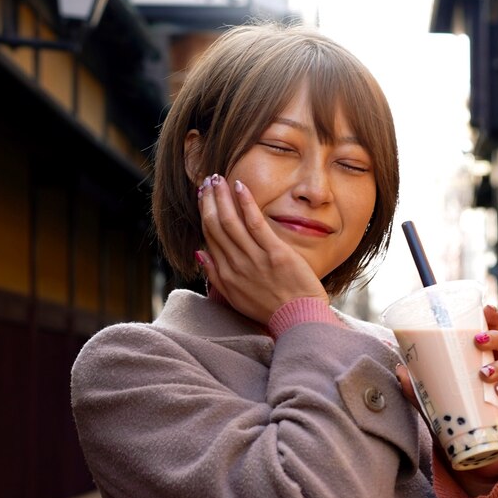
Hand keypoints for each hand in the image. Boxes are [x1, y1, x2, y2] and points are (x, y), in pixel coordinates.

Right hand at [196, 174, 327, 326]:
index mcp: (226, 275)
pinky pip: (255, 224)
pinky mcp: (275, 253)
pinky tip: (239, 187)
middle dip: (210, 200)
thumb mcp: (235, 298)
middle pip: (217, 225)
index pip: (209, 237)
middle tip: (208, 181)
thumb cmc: (270, 309)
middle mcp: (236, 265)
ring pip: (231, 222)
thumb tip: (199, 253)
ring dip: (222, 197)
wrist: (298, 319)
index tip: (204, 197)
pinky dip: (246, 204)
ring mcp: (255, 258)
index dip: (205, 213)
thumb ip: (215, 276)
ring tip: (217, 178)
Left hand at [395, 305, 497, 488]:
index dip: (491, 319)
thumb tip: (399, 370)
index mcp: (482, 361)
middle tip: (477, 340)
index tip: (485, 308)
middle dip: (495, 337)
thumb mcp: (435, 404)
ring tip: (483, 374)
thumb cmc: (459, 420)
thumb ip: (418, 389)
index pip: (490, 334)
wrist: (478, 455)